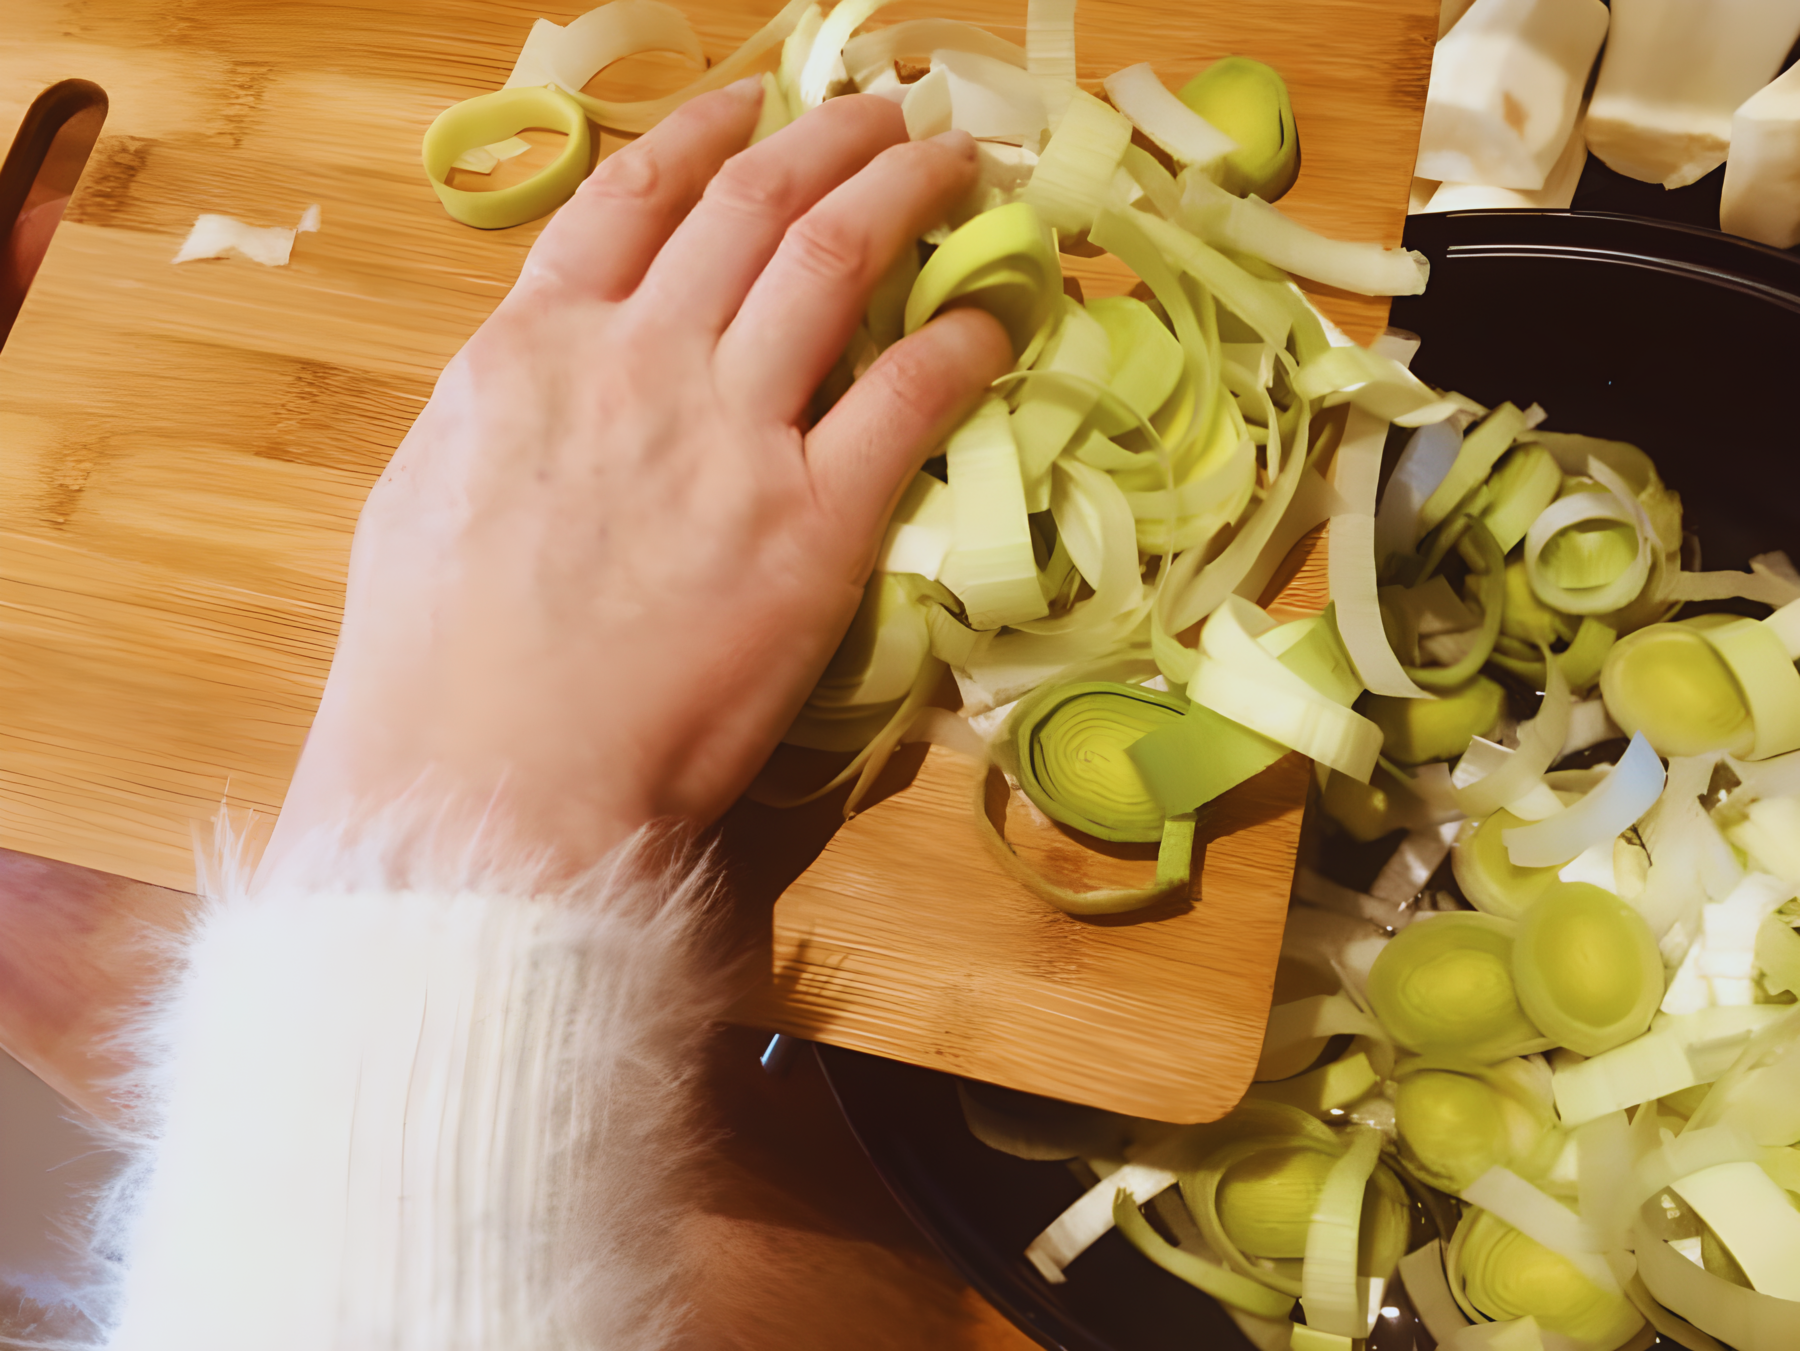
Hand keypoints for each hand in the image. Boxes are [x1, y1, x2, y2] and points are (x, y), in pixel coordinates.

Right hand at [260, 84, 1009, 880]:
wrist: (494, 788)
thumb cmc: (433, 674)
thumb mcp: (427, 502)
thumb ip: (501, 413)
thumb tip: (543, 372)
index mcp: (531, 353)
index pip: (628, 199)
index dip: (704, 135)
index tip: (755, 102)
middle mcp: (637, 363)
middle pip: (751, 208)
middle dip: (830, 140)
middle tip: (889, 114)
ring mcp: (731, 435)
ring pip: (833, 263)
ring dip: (903, 194)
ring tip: (952, 163)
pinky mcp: (815, 522)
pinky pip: (905, 398)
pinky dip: (955, 344)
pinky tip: (989, 324)